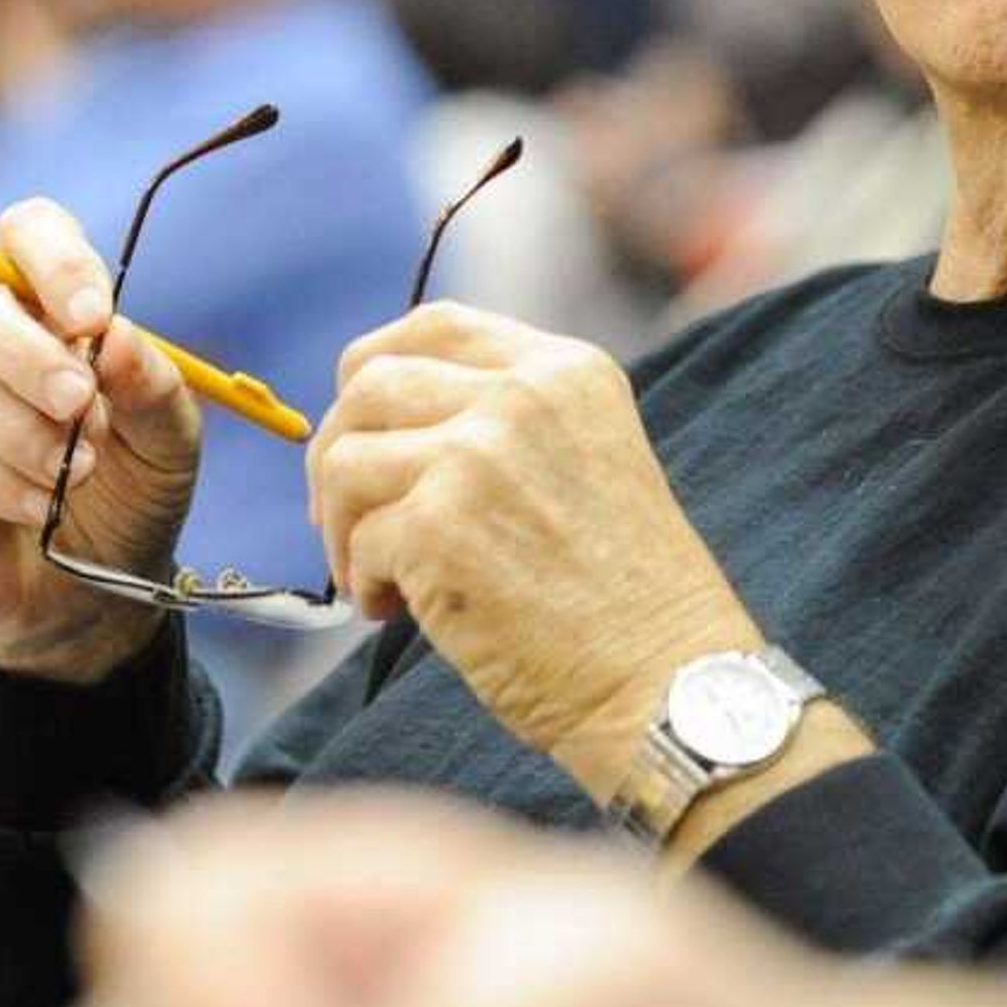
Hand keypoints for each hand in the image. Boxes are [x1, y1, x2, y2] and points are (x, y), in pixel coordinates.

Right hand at [0, 196, 199, 682]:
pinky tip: (32, 505)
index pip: (27, 231)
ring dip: (10, 425)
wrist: (81, 599)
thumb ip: (154, 387)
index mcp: (44, 303)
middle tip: (80, 405)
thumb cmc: (123, 498)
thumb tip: (115, 337)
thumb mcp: (168, 448)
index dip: (54, 261)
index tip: (92, 317)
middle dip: (26, 352)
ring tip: (70, 473)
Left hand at [308, 304, 755, 797]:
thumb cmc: (627, 598)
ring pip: (344, 460)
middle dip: (340, 452)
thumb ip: (507, 422)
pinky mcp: (440, 526)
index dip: (376, 371)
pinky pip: (357, 541)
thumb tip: (382, 427)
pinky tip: (398, 612)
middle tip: (353, 520)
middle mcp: (522, 395)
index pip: (434, 324)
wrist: (666, 681)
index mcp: (566, 370)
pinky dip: (363, 582)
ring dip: (340, 525)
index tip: (365, 427)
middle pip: (371, 383)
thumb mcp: (588, 461)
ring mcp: (476, 455)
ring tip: (380, 578)